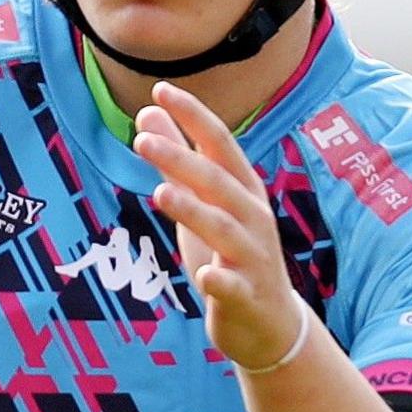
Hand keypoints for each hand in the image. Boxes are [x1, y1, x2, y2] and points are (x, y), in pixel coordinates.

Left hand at [132, 81, 304, 370]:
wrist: (269, 322)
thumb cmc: (230, 252)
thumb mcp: (202, 202)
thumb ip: (176, 159)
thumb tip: (149, 112)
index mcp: (242, 190)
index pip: (219, 143)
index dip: (192, 116)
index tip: (160, 89)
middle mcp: (252, 217)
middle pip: (217, 182)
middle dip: (182, 159)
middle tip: (142, 139)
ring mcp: (252, 257)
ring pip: (224, 229)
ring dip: (194, 211)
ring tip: (161, 193)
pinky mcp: (246, 295)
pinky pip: (233, 286)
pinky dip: (219, 280)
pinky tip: (202, 275)